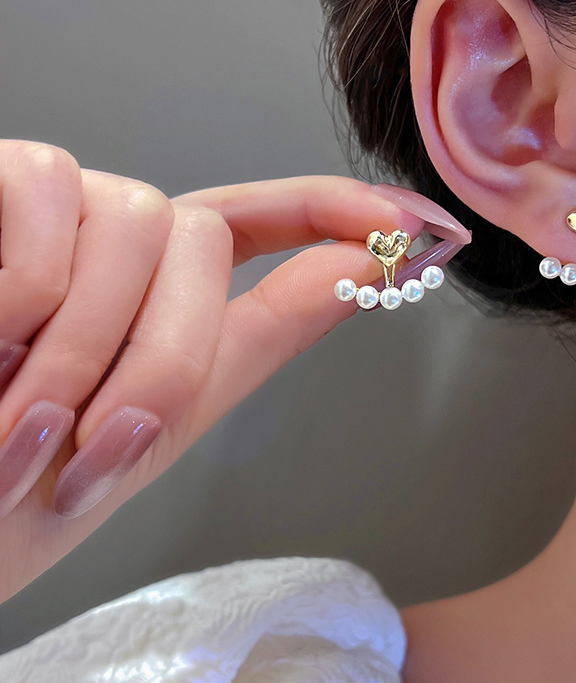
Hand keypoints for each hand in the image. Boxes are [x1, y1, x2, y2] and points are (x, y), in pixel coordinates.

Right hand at [0, 139, 467, 603]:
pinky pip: (53, 190)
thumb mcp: (156, 427)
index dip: (347, 212)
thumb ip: (260, 339)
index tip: (428, 226)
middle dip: (166, 359)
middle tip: (89, 448)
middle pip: (205, 237)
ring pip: (142, 216)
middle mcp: (121, 239)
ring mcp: (58, 207)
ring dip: (90, 342)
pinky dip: (30, 284)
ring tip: (23, 418)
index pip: (272, 222)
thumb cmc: (22, 492)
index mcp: (167, 294)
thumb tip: (368, 266)